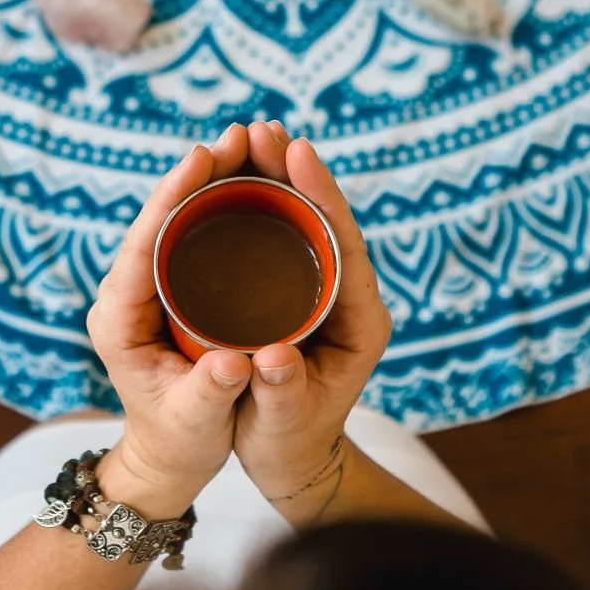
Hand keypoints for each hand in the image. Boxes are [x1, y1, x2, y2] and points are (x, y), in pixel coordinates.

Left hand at [85, 125, 262, 514]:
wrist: (169, 457)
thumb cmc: (181, 441)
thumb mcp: (196, 422)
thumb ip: (211, 391)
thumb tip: (239, 361)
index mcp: (118, 318)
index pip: (141, 243)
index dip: (169, 197)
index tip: (198, 159)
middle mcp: (126, 293)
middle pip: (159, 218)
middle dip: (196, 173)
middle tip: (238, 133)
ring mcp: (146, 287)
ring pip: (176, 219)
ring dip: (211, 179)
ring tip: (249, 140)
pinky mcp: (168, 287)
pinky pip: (191, 234)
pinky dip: (219, 203)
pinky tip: (252, 177)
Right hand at [229, 123, 392, 504]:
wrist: (291, 460)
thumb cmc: (288, 442)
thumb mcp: (283, 423)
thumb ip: (282, 393)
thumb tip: (272, 359)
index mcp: (360, 320)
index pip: (345, 242)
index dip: (322, 195)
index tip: (297, 154)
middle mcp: (346, 295)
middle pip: (323, 219)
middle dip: (293, 172)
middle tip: (259, 129)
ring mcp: (321, 289)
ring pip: (301, 220)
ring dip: (273, 178)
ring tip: (244, 136)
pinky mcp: (296, 290)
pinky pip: (280, 236)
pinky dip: (257, 203)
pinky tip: (229, 175)